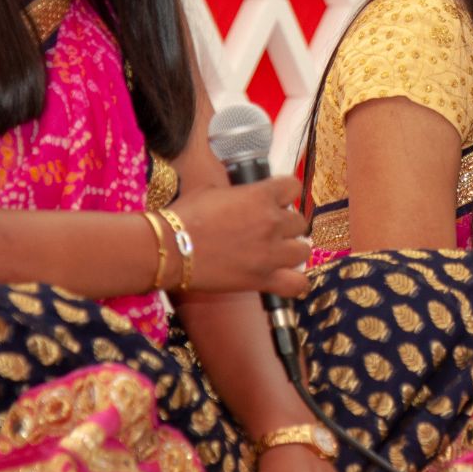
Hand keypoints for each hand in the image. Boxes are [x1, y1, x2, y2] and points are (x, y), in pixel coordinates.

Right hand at [168, 175, 311, 297]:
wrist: (168, 248)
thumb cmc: (184, 216)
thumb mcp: (212, 190)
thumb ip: (238, 192)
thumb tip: (243, 195)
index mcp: (261, 196)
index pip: (293, 187)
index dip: (284, 194)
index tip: (274, 201)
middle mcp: (272, 223)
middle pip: (300, 222)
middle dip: (286, 224)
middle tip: (268, 230)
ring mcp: (270, 253)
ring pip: (303, 251)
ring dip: (292, 250)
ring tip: (277, 253)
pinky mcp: (262, 279)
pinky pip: (297, 284)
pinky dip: (294, 281)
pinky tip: (282, 277)